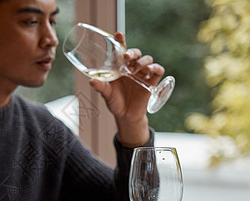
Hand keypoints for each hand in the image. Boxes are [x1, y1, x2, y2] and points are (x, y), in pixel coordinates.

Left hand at [89, 32, 164, 146]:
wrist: (126, 116)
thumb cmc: (115, 102)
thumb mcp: (106, 94)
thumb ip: (100, 87)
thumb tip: (91, 81)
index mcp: (121, 67)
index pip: (121, 50)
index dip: (121, 41)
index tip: (118, 34)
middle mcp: (132, 68)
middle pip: (136, 53)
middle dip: (133, 52)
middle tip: (127, 57)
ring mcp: (142, 75)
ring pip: (147, 60)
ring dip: (142, 61)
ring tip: (134, 69)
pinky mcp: (151, 83)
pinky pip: (158, 71)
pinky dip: (156, 68)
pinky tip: (150, 70)